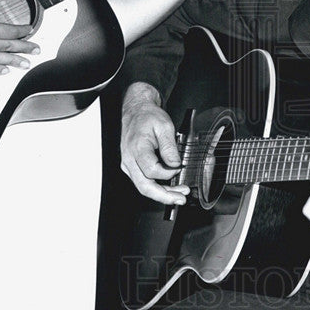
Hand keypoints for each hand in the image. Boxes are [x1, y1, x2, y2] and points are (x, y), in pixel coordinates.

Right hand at [119, 82, 189, 205]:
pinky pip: (143, 182)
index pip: (152, 171)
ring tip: (179, 196)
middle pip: (144, 187)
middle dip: (164, 196)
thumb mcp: (164, 126)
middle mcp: (129, 160)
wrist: (136, 110)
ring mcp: (128, 165)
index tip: (180, 168)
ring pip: (143, 187)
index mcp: (137, 148)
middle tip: (181, 198)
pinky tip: (170, 189)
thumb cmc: (148, 116)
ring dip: (162, 194)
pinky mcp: (132, 167)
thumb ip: (169, 147)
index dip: (168, 173)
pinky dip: (157, 188)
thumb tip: (175, 165)